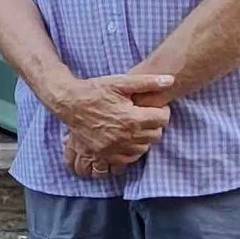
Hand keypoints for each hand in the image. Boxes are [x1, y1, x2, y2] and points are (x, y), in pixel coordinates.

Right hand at [52, 72, 174, 176]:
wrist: (68, 103)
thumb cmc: (95, 90)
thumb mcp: (120, 82)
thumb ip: (148, 82)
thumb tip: (171, 80)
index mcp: (132, 117)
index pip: (163, 119)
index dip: (162, 111)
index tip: (155, 107)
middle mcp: (125, 135)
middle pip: (156, 135)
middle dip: (154, 124)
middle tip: (145, 115)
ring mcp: (114, 147)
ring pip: (144, 148)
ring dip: (144, 137)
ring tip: (136, 125)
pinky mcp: (105, 153)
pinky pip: (129, 158)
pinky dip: (132, 150)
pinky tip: (128, 138)